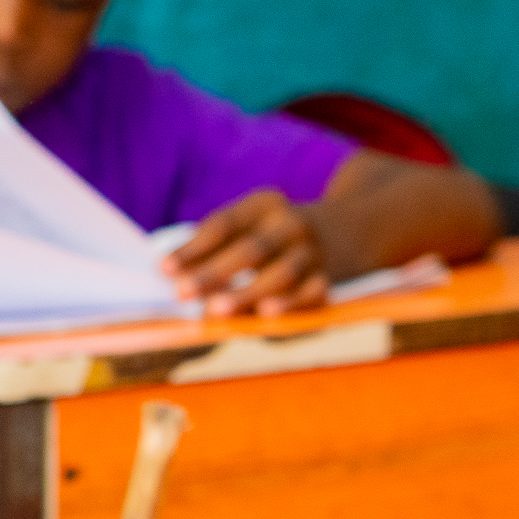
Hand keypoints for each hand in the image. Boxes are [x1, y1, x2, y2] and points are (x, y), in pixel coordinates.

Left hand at [164, 190, 331, 318]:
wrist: (354, 227)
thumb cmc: (278, 234)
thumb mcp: (255, 222)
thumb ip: (217, 243)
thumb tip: (170, 274)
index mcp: (265, 204)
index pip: (223, 225)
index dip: (193, 247)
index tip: (163, 269)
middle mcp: (292, 224)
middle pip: (250, 249)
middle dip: (213, 272)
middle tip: (181, 293)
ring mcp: (314, 251)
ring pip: (279, 273)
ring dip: (246, 292)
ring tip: (216, 309)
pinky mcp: (330, 279)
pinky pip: (309, 293)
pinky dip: (289, 303)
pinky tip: (267, 313)